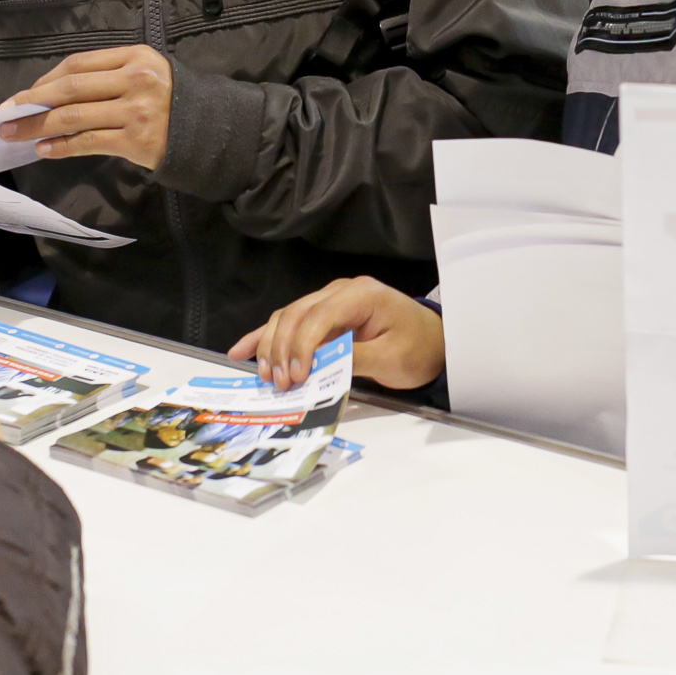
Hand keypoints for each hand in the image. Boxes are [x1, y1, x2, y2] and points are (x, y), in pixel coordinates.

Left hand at [2, 46, 172, 168]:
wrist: (212, 129)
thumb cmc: (172, 100)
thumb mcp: (146, 72)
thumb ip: (107, 75)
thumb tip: (50, 93)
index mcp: (134, 56)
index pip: (78, 64)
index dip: (45, 79)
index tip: (23, 95)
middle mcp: (135, 80)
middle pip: (70, 88)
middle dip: (31, 102)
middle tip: (5, 114)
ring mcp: (136, 111)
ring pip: (73, 117)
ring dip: (37, 126)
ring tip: (14, 134)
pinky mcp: (136, 140)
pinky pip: (88, 142)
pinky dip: (61, 146)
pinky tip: (44, 149)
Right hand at [229, 277, 445, 391]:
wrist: (433, 341)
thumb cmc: (417, 348)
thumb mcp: (391, 359)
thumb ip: (355, 359)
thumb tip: (319, 366)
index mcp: (362, 295)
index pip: (320, 314)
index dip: (302, 345)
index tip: (297, 375)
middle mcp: (341, 291)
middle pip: (297, 313)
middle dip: (282, 349)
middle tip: (280, 383)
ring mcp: (330, 300)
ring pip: (287, 317)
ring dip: (271, 346)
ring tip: (266, 376)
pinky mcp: (324, 314)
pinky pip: (289, 322)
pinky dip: (266, 336)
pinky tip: (242, 350)